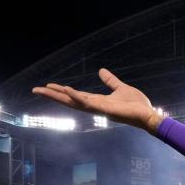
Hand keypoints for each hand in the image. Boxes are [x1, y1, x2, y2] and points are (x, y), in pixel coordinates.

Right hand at [32, 69, 162, 134]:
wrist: (148, 114)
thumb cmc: (137, 105)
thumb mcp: (121, 88)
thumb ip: (110, 81)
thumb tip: (101, 71)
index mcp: (98, 101)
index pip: (76, 96)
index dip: (62, 91)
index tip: (49, 86)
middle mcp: (95, 106)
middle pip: (70, 100)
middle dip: (53, 95)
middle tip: (36, 90)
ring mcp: (99, 109)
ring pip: (74, 102)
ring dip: (59, 96)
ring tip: (44, 90)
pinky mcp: (105, 110)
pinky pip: (88, 103)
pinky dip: (77, 97)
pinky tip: (67, 90)